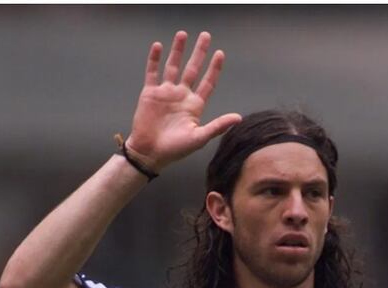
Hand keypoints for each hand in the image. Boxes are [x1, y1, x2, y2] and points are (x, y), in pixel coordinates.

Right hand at [127, 31, 241, 173]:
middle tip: (205, 36)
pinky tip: (158, 46)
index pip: (207, 82)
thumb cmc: (175, 149)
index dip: (214, 68)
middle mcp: (181, 96)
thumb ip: (218, 126)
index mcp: (194, 105)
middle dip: (199, 52)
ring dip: (177, 51)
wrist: (149, 153)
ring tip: (182, 34)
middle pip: (192, 69)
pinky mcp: (150, 94)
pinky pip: (152, 73)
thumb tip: (238, 118)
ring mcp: (165, 93)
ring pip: (173, 66)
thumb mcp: (199, 138)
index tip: (219, 53)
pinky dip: (154, 59)